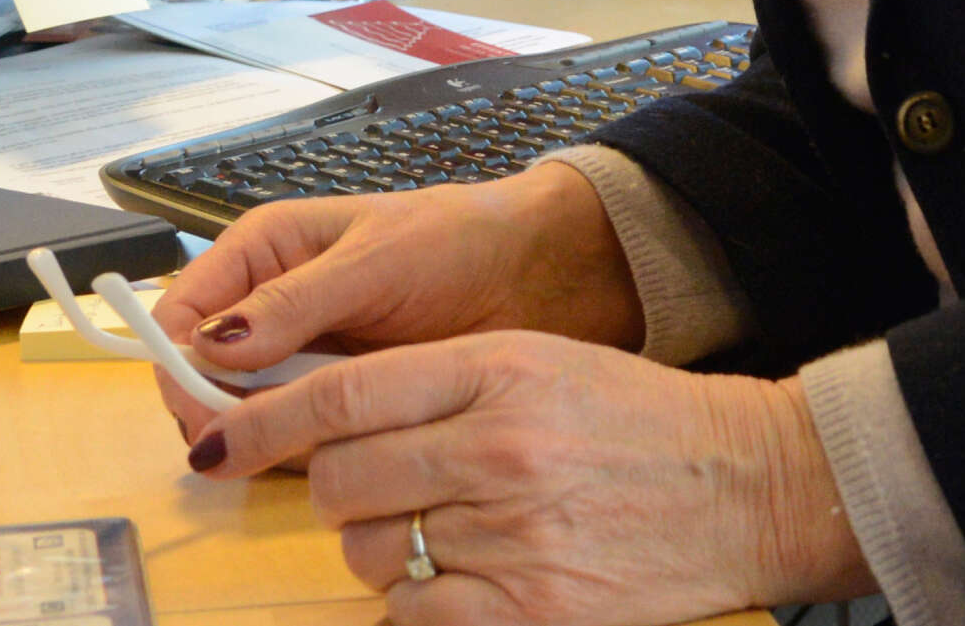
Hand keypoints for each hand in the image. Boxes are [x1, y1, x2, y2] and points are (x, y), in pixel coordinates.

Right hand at [149, 165, 641, 413]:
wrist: (536, 275)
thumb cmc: (458, 240)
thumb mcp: (374, 258)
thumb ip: (294, 302)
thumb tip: (213, 341)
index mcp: (264, 250)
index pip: (185, 310)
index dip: (177, 358)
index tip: (198, 399)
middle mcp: (271, 307)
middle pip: (204, 374)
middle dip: (220, 408)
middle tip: (260, 429)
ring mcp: (304, 359)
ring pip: (247, 413)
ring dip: (267, 433)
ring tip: (321, 427)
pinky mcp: (340, 400)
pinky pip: (298, 436)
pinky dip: (307, 449)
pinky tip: (342, 441)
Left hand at [190, 330, 872, 623]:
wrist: (747, 485)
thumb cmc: (641, 425)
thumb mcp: (539, 365)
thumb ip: (436, 382)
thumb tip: (319, 415)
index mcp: (496, 370)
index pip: (340, 395)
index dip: (259, 421)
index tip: (217, 439)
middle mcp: (498, 447)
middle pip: (340, 479)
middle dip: (334, 492)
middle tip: (374, 492)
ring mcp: (512, 532)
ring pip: (368, 551)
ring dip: (379, 549)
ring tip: (440, 534)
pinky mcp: (528, 609)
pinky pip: (410, 614)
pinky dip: (415, 604)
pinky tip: (461, 580)